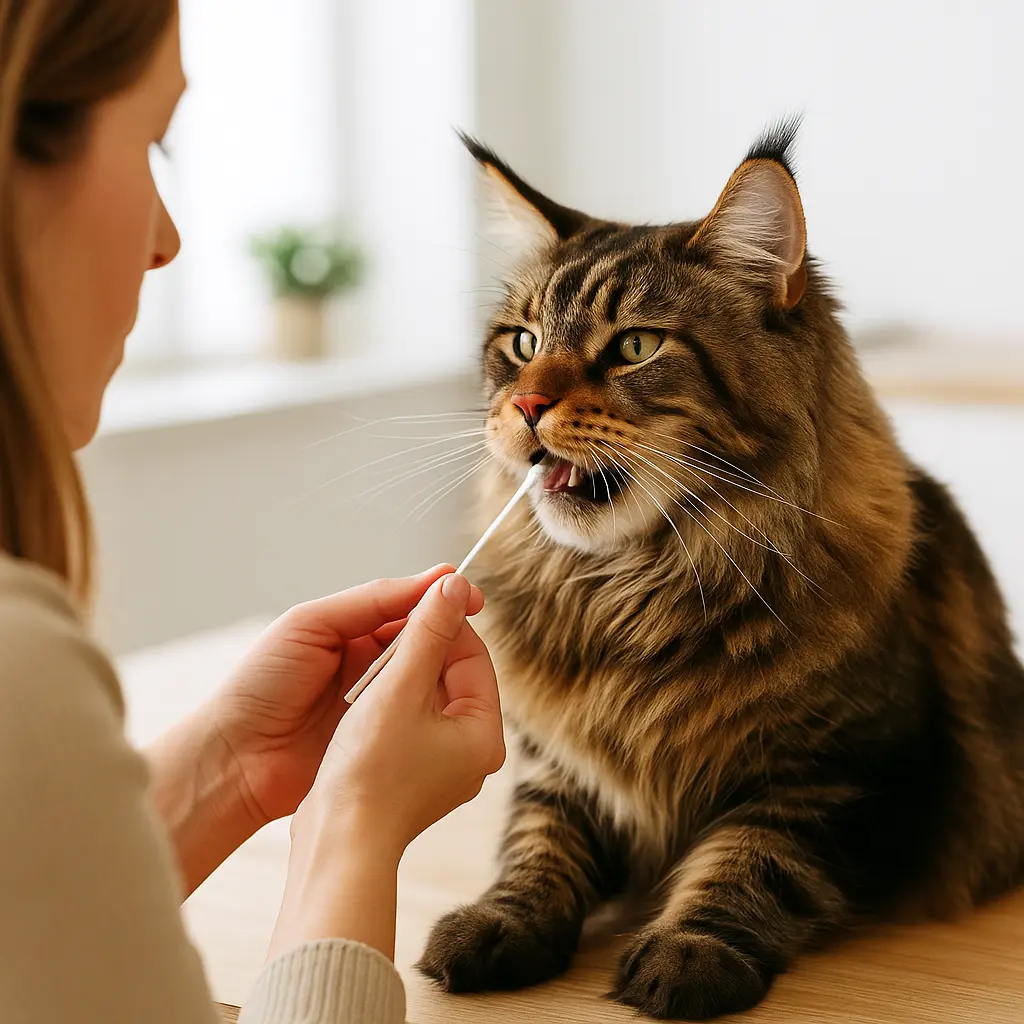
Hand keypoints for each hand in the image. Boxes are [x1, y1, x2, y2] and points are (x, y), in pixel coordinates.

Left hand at [206, 564, 484, 830]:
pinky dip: (429, 706)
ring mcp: (374, 702)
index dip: (436, 600)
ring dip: (439, 669)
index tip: (469, 596)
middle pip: (419, 640)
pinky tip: (445, 702)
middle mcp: (366, 663)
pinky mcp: (378, 737)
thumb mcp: (312, 625)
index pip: (403, 606)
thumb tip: (430, 580)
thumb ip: (371, 601)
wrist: (234, 759)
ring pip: (421, 676)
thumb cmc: (260, 685)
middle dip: (444, 633)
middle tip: (470, 630)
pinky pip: (412, 715)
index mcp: (348, 630)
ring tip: (459, 665)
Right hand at [298, 571, 505, 849]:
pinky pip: (408, 722)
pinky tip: (359, 698)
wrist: (337, 844)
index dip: (444, 624)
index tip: (414, 602)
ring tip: (368, 666)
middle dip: (418, 651)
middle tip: (383, 634)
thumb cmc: (371, 771)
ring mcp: (443, 767)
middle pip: (452, 676)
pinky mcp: (412, 776)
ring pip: (426, 697)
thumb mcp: (400, 688)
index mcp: (484, 734)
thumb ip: (427, 633)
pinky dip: (388, 702)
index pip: (473, 657)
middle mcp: (472, 753)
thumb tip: (452, 584)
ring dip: (399, 674)